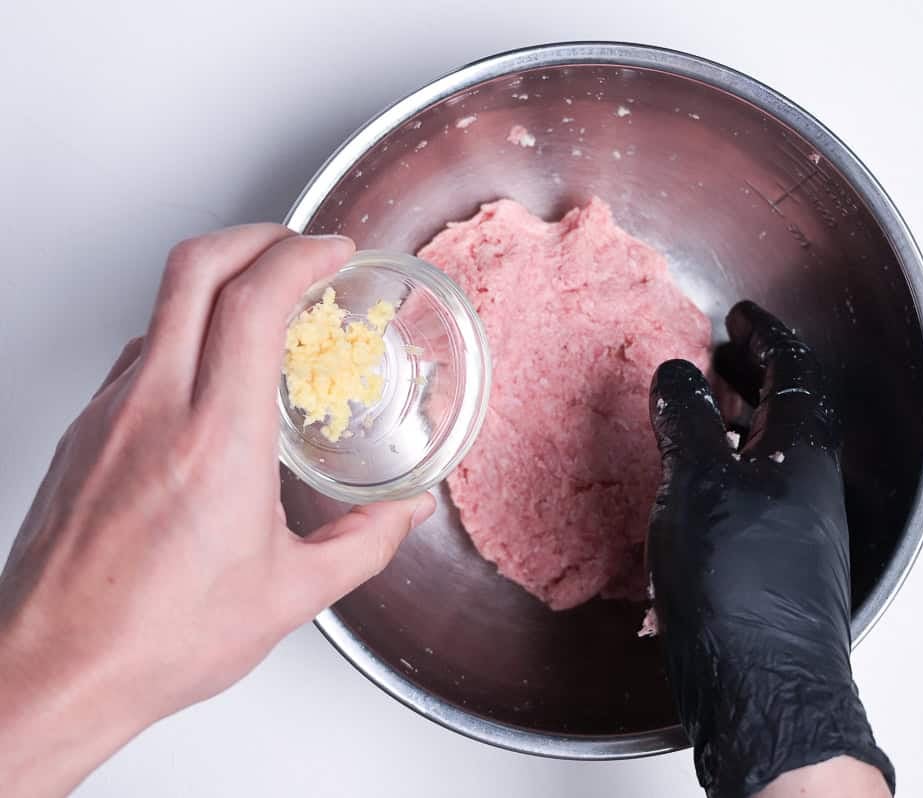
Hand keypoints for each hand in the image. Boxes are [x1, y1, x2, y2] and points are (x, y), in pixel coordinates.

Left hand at [0, 226, 434, 797]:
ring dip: (215, 284)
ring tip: (260, 312)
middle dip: (254, 236)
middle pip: (194, 268)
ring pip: (160, 306)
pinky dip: (182, 334)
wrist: (55, 669)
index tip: (332, 254)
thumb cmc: (157, 638)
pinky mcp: (84, 433)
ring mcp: (109, 415)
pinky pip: (137, 353)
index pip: (253, 302)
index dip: (300, 258)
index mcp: (217, 441)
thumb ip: (363, 545)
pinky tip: (210, 376)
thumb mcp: (290, 596)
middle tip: (295, 248)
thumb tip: (404, 513)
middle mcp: (154, 410)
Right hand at [647, 301, 893, 797]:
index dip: (765, 332)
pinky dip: (726, 470)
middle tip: (722, 353)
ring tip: (698, 412)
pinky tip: (690, 491)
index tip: (742, 313)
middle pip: (787, 409)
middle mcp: (809, 485)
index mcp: (801, 451)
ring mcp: (797, 528)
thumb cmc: (739, 587)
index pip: (793, 368)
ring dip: (737, 422)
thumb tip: (679, 374)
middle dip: (754, 374)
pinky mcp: (776, 567)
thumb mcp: (698, 486)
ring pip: (770, 453)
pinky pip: (754, 493)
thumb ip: (686, 420)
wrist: (767, 695)